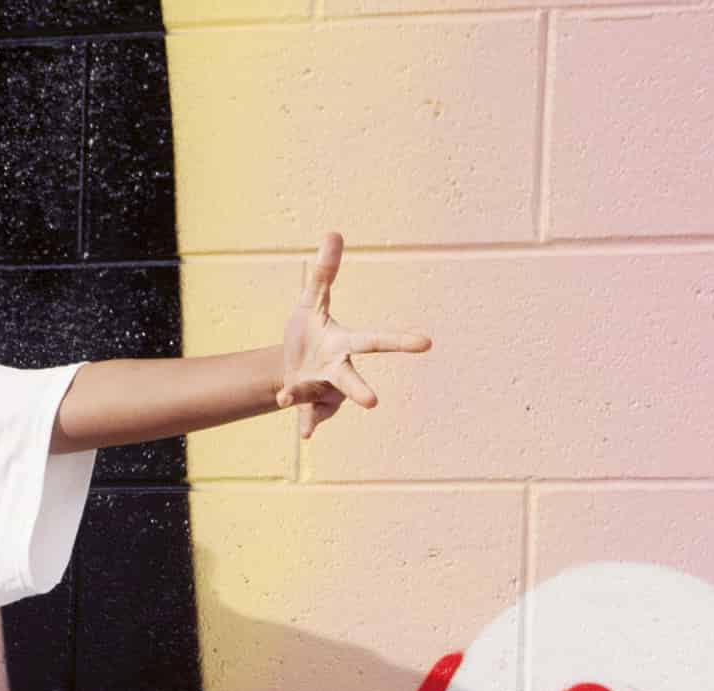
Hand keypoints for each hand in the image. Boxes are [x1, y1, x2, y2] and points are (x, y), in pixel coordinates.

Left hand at [276, 233, 432, 438]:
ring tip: (286, 396)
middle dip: (360, 390)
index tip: (427, 343)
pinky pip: (307, 415)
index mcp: (344, 344)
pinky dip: (307, 423)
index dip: (401, 341)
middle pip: (351, 379)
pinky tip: (306, 436)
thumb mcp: (311, 300)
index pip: (375, 340)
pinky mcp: (307, 405)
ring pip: (318, 397)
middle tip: (373, 403)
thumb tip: (333, 232)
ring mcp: (323, 391)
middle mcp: (338, 370)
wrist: (288, 365)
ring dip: (303, 396)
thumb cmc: (308, 332)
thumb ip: (325, 271)